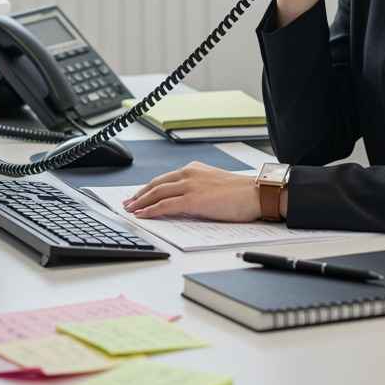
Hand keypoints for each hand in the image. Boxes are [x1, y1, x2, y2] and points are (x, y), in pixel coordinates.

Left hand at [122, 162, 260, 221]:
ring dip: (141, 202)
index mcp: (194, 169)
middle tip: (127, 203)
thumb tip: (183, 202)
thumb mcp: (214, 184)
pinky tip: (143, 215)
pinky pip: (166, 205)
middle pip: (156, 184)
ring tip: (130, 211)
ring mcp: (190, 186)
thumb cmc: (241, 193)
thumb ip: (197, 188)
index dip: (148, 188)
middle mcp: (189, 173)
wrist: (256, 193)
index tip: (138, 195)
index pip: (164, 178)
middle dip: (139, 195)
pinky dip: (151, 210)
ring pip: (157, 193)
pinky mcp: (194, 199)